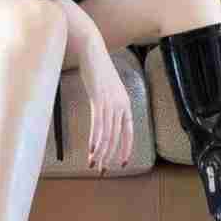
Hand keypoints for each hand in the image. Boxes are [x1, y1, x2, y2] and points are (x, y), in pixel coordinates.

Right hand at [78, 29, 133, 173]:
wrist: (92, 51)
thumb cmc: (97, 71)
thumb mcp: (107, 90)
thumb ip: (108, 105)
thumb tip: (103, 119)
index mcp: (126, 105)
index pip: (129, 133)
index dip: (126, 149)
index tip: (121, 164)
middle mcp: (121, 105)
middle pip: (116, 137)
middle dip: (109, 156)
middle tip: (101, 170)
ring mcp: (111, 103)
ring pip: (107, 134)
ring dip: (100, 152)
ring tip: (93, 164)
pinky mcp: (99, 99)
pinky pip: (98, 124)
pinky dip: (95, 139)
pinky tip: (91, 150)